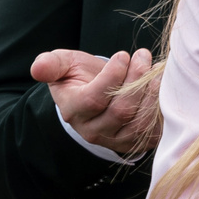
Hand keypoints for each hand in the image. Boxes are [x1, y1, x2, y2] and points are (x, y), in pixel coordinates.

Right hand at [33, 48, 160, 155]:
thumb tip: (37, 69)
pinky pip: (152, 132)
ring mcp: (115, 140)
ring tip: (155, 72)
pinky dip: (160, 111)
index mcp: (73, 111)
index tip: (123, 54)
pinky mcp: (135, 143)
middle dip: (136, 80)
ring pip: (138, 123)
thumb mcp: (63, 65)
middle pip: (120, 111)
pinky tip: (161, 90)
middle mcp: (93, 131)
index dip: (112, 76)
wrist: (97, 94)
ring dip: (151, 95)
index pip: (94, 99)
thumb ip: (50, 65)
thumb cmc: (80, 76)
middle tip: (143, 56)